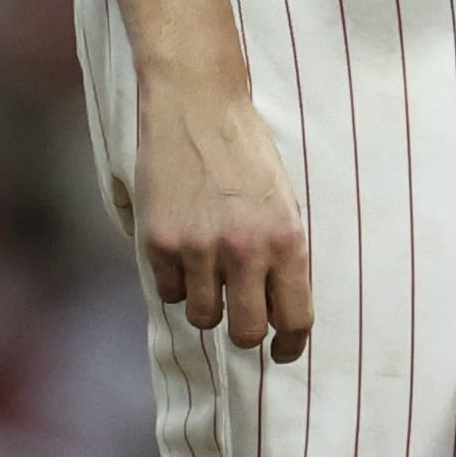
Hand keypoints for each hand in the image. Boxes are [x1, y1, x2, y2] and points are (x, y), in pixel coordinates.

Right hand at [135, 75, 313, 361]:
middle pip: (245, 333)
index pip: (295, 319)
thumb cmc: (246, 152)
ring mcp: (199, 248)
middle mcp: (245, 250)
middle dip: (246, 333)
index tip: (283, 351)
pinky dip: (175, 282)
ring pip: (202, 317)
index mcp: (287, 239)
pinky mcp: (160, 242)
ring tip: (209, 272)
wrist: (197, 104)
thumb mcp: (284, 201)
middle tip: (242, 318)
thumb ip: (282, 254)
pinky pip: (168, 293)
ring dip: (206, 304)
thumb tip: (278, 311)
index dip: (290, 345)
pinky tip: (183, 252)